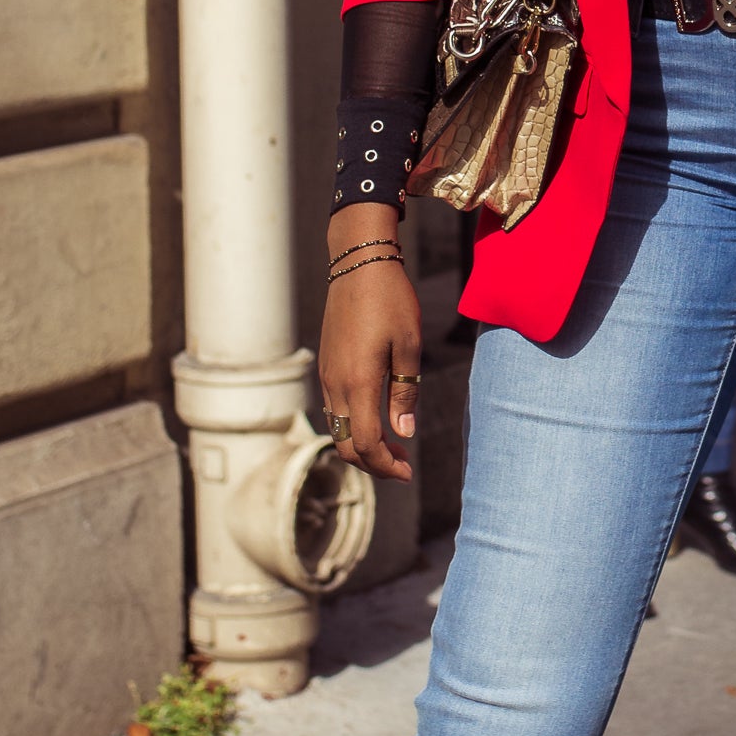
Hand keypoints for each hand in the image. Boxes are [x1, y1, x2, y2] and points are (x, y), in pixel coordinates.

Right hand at [319, 205, 419, 483]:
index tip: (409, 472)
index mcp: (357, 382)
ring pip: (337, 429)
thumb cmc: (391, 300)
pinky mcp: (326, 365)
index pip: (365, 444)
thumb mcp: (408, 346)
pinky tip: (376, 418)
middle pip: (346, 445)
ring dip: (363, 445)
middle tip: (404, 465)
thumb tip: (404, 433)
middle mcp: (335, 384)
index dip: (386, 466)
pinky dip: (352, 426)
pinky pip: (334, 410)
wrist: (358, 262)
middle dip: (374, 463)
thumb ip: (404, 392)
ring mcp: (326, 374)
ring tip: (394, 446)